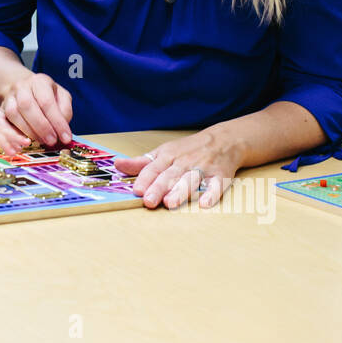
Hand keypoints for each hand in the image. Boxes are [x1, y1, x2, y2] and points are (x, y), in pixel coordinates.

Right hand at [0, 72, 74, 148]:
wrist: (25, 90)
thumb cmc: (47, 95)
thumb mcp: (61, 97)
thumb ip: (64, 111)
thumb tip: (62, 129)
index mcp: (39, 81)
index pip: (46, 101)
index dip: (57, 121)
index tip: (65, 137)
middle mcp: (21, 86)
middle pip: (27, 106)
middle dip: (41, 127)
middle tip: (52, 141)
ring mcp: (9, 97)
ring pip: (13, 114)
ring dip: (28, 131)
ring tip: (41, 141)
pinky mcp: (1, 109)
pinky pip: (3, 122)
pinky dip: (13, 135)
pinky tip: (23, 143)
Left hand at [113, 127, 241, 209]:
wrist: (224, 139)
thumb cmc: (188, 149)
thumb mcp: (164, 152)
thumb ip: (141, 162)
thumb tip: (117, 165)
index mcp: (168, 155)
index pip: (154, 167)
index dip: (145, 179)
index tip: (136, 190)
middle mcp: (184, 162)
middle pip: (170, 175)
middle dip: (159, 188)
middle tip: (149, 201)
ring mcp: (203, 168)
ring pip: (190, 180)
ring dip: (180, 191)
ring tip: (170, 203)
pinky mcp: (221, 175)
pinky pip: (217, 185)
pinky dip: (212, 193)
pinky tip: (205, 203)